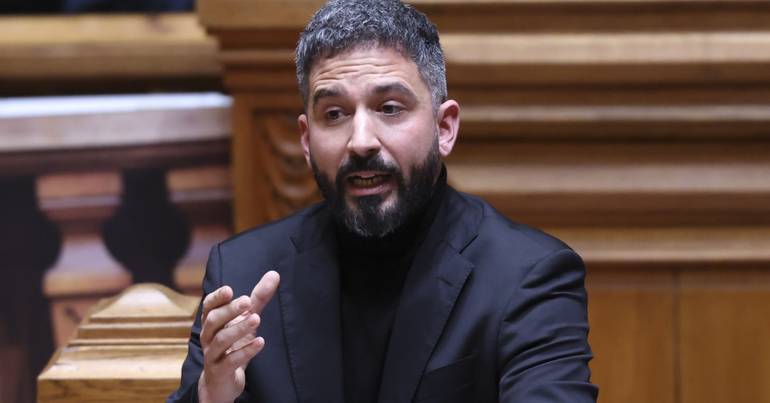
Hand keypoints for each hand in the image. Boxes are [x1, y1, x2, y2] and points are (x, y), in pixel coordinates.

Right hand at [197, 271, 279, 402]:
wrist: (221, 381)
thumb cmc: (233, 344)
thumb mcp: (246, 319)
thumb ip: (258, 299)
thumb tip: (274, 274)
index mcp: (212, 322)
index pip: (208, 306)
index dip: (217, 298)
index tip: (229, 290)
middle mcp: (209, 337)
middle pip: (213, 321)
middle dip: (229, 310)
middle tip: (247, 302)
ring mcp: (212, 355)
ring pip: (220, 340)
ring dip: (238, 329)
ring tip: (257, 319)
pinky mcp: (220, 371)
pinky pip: (229, 361)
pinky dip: (245, 351)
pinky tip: (260, 342)